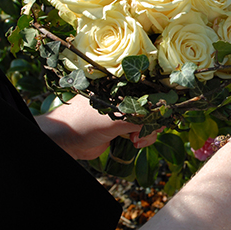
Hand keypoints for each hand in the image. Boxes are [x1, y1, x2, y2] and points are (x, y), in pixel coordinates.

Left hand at [36, 95, 160, 159]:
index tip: (166, 111)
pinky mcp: (120, 129)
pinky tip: (135, 143)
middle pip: (149, 106)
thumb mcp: (113, 118)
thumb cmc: (83, 122)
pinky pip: (139, 132)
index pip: (146, 88)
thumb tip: (161, 119)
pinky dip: (142, 138)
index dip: (158, 99)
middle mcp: (122, 97)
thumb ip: (138, 118)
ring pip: (146, 121)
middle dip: (153, 120)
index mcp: (119, 86)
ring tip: (137, 140)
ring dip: (147, 132)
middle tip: (150, 130)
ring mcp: (121, 113)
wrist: (64, 142)